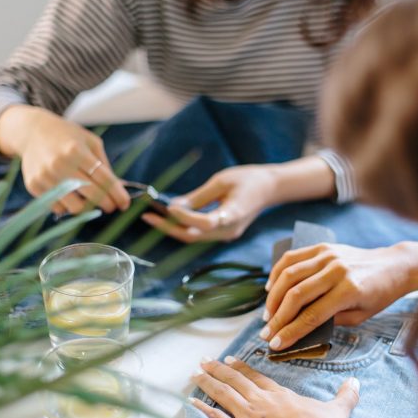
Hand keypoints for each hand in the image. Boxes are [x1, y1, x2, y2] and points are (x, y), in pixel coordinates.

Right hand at [0, 105, 129, 214]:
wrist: (31, 132)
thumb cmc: (67, 136)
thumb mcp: (90, 142)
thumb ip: (104, 164)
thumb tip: (118, 189)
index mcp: (76, 150)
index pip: (104, 179)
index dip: (117, 194)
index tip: (125, 203)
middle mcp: (60, 164)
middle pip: (91, 194)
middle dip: (106, 204)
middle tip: (111, 206)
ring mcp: (45, 176)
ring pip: (74, 206)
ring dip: (87, 207)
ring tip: (89, 199)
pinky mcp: (34, 186)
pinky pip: (58, 207)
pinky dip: (67, 204)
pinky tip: (70, 195)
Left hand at [140, 164, 276, 242]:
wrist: (270, 188)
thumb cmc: (248, 179)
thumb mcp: (221, 181)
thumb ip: (198, 196)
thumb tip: (173, 207)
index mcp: (233, 215)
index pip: (205, 223)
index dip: (185, 218)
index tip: (168, 207)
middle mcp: (228, 230)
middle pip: (194, 236)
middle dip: (168, 228)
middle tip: (147, 217)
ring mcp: (226, 235)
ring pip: (194, 238)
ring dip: (172, 229)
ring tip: (152, 217)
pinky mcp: (223, 233)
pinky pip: (199, 234)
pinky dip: (183, 227)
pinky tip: (168, 218)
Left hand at [191, 356, 358, 417]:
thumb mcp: (338, 410)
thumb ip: (345, 395)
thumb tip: (356, 382)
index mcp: (282, 395)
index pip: (257, 377)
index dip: (243, 368)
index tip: (231, 359)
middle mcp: (262, 400)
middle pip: (236, 381)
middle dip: (219, 370)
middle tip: (204, 361)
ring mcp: (249, 414)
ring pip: (223, 393)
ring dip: (207, 382)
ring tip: (195, 373)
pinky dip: (203, 409)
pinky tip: (191, 402)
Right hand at [261, 242, 417, 349]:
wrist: (393, 265)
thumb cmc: (379, 295)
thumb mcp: (361, 315)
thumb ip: (332, 320)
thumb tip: (301, 326)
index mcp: (349, 291)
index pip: (312, 315)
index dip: (291, 331)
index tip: (275, 344)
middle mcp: (336, 271)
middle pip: (296, 295)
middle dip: (277, 317)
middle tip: (266, 333)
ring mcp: (328, 256)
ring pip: (289, 275)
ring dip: (273, 297)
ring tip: (267, 315)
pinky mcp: (322, 247)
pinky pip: (292, 258)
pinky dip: (277, 274)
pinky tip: (270, 288)